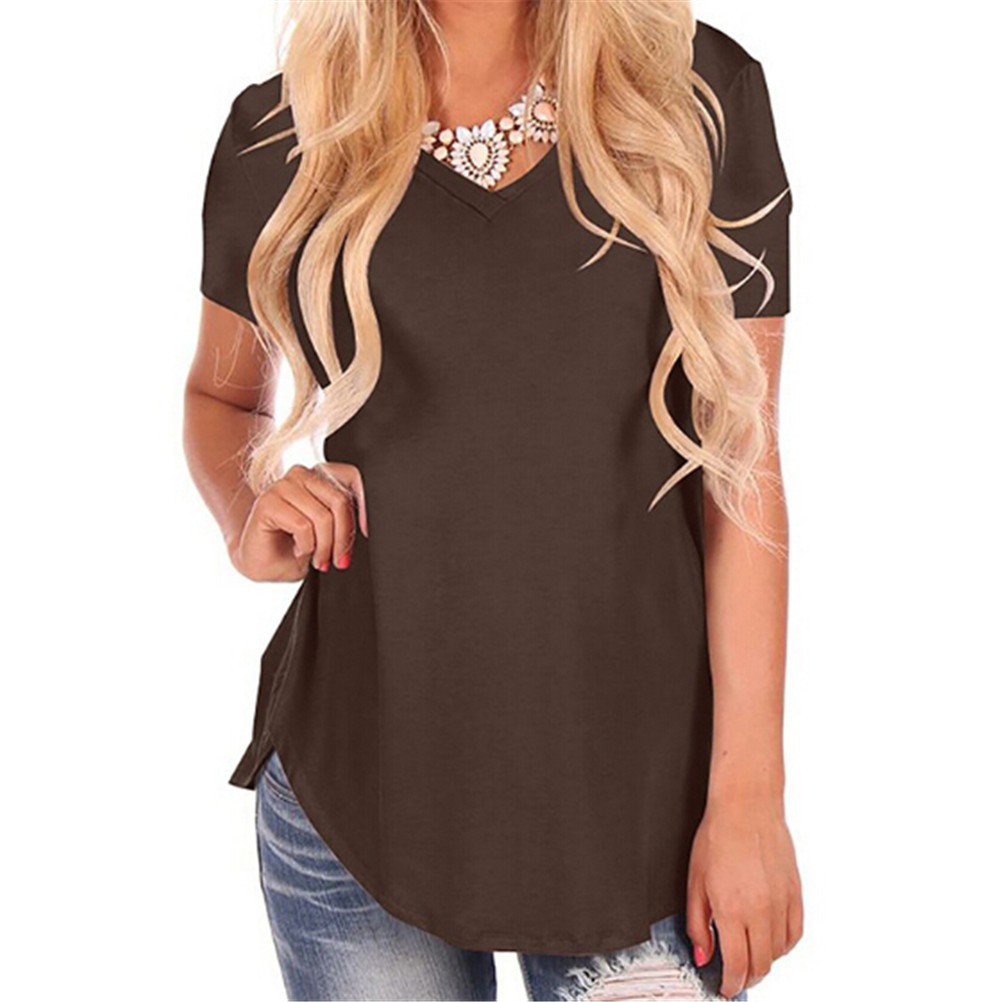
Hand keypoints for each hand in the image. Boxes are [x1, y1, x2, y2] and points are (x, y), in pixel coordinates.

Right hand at [229, 462, 368, 581]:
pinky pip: (302, 526)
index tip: (367, 532)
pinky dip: (305, 546)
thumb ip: (345, 519)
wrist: (265, 565)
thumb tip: (367, 524)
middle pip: (340, 501)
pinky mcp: (268, 501)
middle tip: (337, 559)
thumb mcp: (331, 533)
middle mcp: (302, 475)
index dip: (364, 503)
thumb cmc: (296, 548)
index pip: (352, 477)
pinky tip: (297, 549)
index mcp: (320, 477)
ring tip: (316, 558)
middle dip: (342, 538)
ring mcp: (283, 485)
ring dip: (323, 546)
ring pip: (322, 516)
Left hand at [686, 796, 802, 998]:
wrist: (747, 806)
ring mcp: (782, 903)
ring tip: (749, 959)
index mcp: (732, 909)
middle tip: (734, 977)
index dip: (730, 985)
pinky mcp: (796, 893)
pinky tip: (770, 942)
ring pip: (779, 954)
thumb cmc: (717, 837)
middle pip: (760, 966)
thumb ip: (698, 923)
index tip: (724, 988)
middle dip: (746, 979)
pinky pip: (794, 934)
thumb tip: (703, 956)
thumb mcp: (695, 881)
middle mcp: (761, 911)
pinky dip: (783, 946)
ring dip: (764, 964)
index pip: (737, 966)